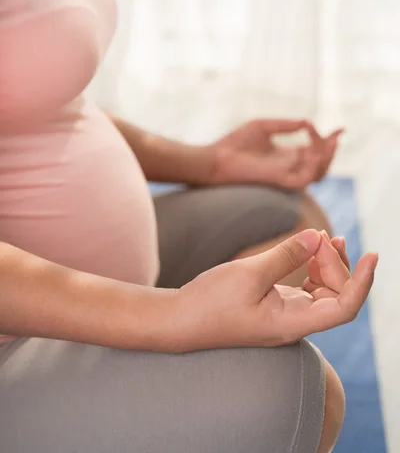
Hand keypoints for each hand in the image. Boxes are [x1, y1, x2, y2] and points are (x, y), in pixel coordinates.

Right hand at [171, 229, 376, 351]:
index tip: (372, 255)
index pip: (345, 307)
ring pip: (324, 292)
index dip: (362, 282)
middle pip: (337, 296)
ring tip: (325, 238)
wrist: (180, 321)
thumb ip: (286, 255)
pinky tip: (311, 250)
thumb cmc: (209, 302)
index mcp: (292, 322)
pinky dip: (313, 268)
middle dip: (337, 264)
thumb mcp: (248, 274)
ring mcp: (285, 314)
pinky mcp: (275, 305)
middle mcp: (295, 322)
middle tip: (319, 237)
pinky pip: (307, 288)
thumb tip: (317, 238)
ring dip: (329, 265)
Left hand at [209, 119, 342, 189]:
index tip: (342, 128)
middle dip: (332, 148)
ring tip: (327, 141)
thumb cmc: (234, 143)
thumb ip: (285, 125)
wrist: (216, 159)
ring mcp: (286, 175)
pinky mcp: (280, 181)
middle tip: (336, 135)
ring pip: (318, 172)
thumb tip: (308, 121)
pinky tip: (313, 149)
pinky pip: (306, 179)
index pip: (314, 151)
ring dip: (327, 156)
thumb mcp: (263, 126)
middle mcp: (289, 167)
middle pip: (320, 162)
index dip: (330, 140)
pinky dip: (315, 165)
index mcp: (285, 156)